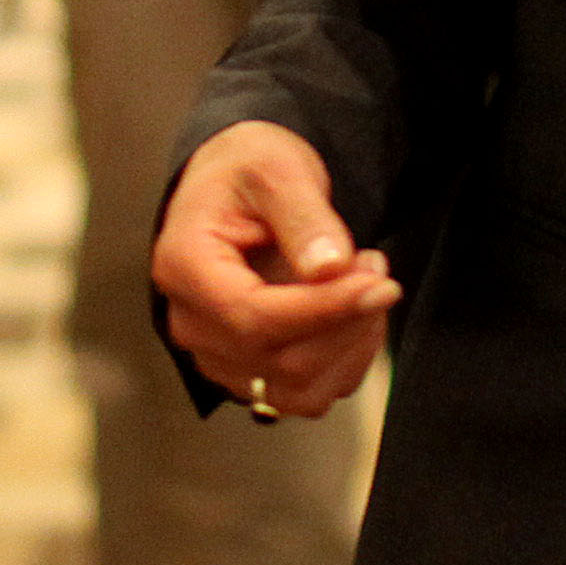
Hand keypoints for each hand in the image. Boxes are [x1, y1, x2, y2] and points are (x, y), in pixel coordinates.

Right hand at [151, 121, 397, 418]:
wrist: (233, 186)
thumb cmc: (247, 171)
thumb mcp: (277, 169)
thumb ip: (303, 217)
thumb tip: (330, 268)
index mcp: (185, 266)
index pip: (252, 316)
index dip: (324, 310)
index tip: (380, 284)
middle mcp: (191, 323)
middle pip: (280, 361)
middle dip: (347, 320)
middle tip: (375, 267)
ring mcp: (217, 356)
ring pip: (297, 389)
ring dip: (351, 347)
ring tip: (364, 285)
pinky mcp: (248, 373)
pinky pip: (306, 395)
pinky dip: (344, 362)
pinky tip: (353, 314)